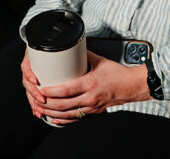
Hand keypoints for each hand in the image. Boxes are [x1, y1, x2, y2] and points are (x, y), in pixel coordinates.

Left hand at [24, 50, 151, 125]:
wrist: (132, 86)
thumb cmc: (118, 74)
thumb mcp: (99, 60)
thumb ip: (84, 55)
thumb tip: (72, 48)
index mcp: (90, 83)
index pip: (66, 90)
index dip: (51, 91)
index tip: (41, 88)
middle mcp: (90, 97)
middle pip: (64, 105)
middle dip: (47, 103)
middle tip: (37, 99)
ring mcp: (92, 106)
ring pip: (68, 114)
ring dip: (53, 113)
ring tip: (42, 108)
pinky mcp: (94, 111)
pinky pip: (76, 118)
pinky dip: (64, 120)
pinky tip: (56, 118)